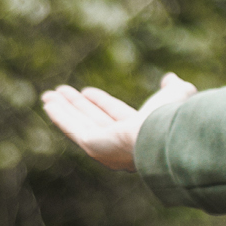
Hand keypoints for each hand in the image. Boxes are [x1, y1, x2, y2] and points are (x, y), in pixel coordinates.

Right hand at [41, 73, 196, 170]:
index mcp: (139, 130)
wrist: (163, 134)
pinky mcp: (92, 146)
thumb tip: (171, 78)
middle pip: (92, 119)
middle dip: (76, 105)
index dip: (99, 102)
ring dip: (64, 109)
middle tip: (60, 91)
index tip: (86, 91)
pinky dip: (60, 116)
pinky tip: (48, 104)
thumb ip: (174, 87)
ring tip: (48, 95)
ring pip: (79, 123)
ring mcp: (105, 146)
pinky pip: (72, 129)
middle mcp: (120, 141)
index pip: (114, 114)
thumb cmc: (171, 116)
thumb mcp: (177, 94)